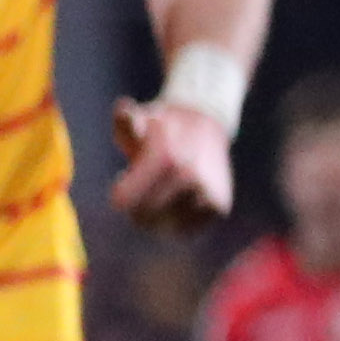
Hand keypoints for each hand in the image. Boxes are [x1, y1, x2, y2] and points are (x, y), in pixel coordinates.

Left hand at [108, 90, 236, 235]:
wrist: (204, 127)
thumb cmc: (162, 126)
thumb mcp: (142, 117)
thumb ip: (128, 120)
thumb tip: (123, 109)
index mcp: (165, 158)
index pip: (126, 199)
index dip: (121, 194)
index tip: (121, 180)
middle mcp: (189, 177)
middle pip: (143, 215)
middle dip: (136, 206)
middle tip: (139, 190)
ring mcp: (206, 194)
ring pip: (164, 226)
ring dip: (155, 216)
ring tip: (158, 194)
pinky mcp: (218, 208)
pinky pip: (186, 231)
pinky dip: (175, 223)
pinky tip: (174, 204)